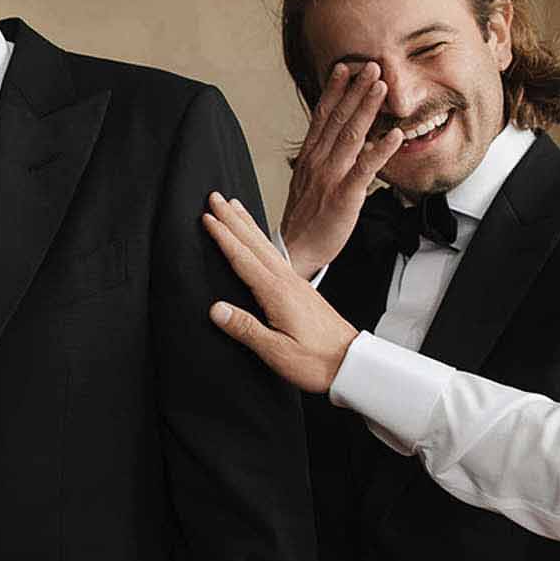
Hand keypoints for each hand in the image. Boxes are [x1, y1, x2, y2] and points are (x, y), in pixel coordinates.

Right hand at [202, 193, 360, 393]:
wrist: (351, 363)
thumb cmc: (316, 361)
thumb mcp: (277, 351)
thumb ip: (245, 328)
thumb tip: (215, 309)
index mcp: (277, 293)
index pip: (243, 258)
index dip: (223, 236)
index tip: (207, 217)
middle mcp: (286, 281)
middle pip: (254, 242)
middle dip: (233, 218)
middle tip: (216, 197)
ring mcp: (295, 283)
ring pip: (265, 245)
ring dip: (247, 224)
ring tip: (235, 206)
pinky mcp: (300, 290)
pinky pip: (275, 255)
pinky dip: (261, 240)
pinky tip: (259, 241)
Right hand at [279, 62, 404, 277]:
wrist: (294, 251)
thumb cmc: (305, 219)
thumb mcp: (310, 182)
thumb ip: (327, 160)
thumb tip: (349, 144)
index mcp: (309, 157)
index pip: (321, 116)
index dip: (334, 90)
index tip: (344, 68)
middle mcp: (318, 161)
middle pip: (337, 118)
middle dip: (355, 90)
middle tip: (370, 65)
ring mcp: (330, 177)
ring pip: (350, 136)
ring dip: (367, 108)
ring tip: (381, 86)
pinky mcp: (344, 196)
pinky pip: (364, 169)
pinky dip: (379, 150)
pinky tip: (393, 135)